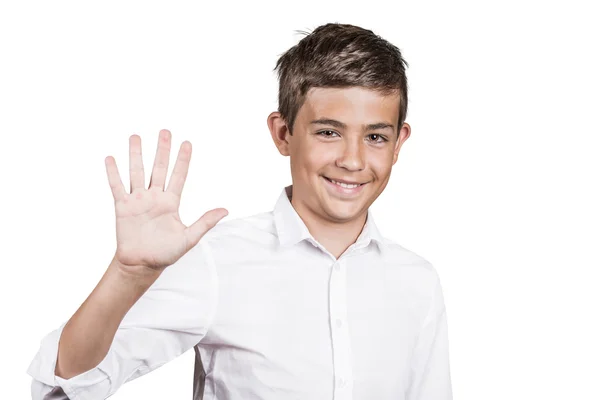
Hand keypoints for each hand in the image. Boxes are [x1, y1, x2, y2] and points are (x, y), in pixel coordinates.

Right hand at [104, 129, 227, 271]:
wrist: (142, 264)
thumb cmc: (166, 253)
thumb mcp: (189, 238)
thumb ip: (205, 222)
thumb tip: (226, 210)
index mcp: (171, 203)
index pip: (179, 176)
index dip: (183, 160)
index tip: (187, 143)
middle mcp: (155, 197)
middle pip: (159, 168)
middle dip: (162, 150)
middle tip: (165, 131)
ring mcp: (138, 201)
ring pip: (137, 172)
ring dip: (136, 155)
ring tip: (135, 137)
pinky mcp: (123, 207)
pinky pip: (117, 186)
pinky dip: (113, 173)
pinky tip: (111, 158)